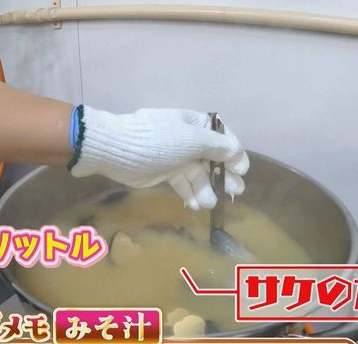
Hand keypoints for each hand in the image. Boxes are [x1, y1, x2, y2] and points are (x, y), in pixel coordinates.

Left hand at [67, 106, 248, 209]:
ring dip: (206, 189)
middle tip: (234, 193)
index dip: (234, 154)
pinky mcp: (164, 173)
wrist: (116, 149)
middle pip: (214, 159)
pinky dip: (190, 194)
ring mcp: (176, 157)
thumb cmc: (158, 141)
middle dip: (224, 176)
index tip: (241, 171)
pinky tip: (194, 205)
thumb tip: (238, 153)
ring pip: (199, 174)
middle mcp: (189, 140)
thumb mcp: (192, 140)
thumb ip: (218, 147)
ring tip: (209, 204)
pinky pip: (183, 184)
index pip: (223, 138)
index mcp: (197, 125)